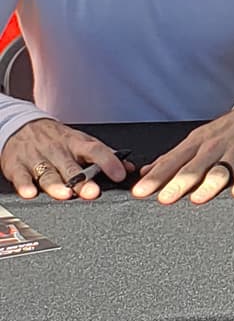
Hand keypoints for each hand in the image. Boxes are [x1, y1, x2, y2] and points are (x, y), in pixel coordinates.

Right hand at [0, 119, 128, 200]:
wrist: (23, 126)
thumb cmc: (58, 139)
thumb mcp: (82, 142)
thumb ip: (105, 155)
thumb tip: (129, 167)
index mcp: (77, 144)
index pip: (97, 150)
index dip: (109, 162)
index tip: (120, 174)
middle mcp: (58, 150)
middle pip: (71, 166)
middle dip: (82, 180)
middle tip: (93, 192)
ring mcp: (37, 157)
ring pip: (48, 173)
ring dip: (56, 184)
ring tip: (65, 194)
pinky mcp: (17, 165)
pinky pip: (21, 176)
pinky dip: (25, 185)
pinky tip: (30, 193)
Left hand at [131, 106, 233, 204]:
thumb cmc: (223, 132)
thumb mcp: (195, 139)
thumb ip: (171, 159)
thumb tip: (145, 172)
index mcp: (195, 144)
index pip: (171, 162)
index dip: (155, 177)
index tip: (141, 191)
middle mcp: (212, 149)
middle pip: (193, 168)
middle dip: (178, 183)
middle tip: (164, 198)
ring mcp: (233, 154)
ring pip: (219, 171)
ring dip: (208, 184)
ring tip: (197, 198)